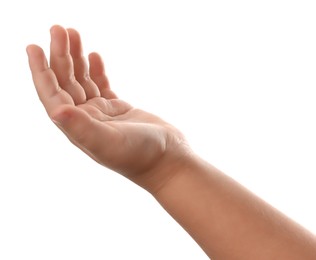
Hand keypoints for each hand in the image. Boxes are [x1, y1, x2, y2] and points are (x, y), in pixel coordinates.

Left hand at [27, 25, 190, 192]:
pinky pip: (102, 85)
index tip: (34, 46)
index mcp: (79, 127)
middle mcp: (86, 119)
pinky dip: (96, 70)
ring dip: (76, 59)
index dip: (41, 72)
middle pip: (66, 83)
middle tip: (59, 29)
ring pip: (83, 82)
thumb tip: (55, 111)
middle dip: (60, 56)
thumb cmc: (141, 156)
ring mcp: (103, 114)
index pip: (53, 95)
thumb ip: (82, 128)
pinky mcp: (119, 109)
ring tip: (72, 34)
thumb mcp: (109, 142)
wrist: (167, 160)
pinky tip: (94, 56)